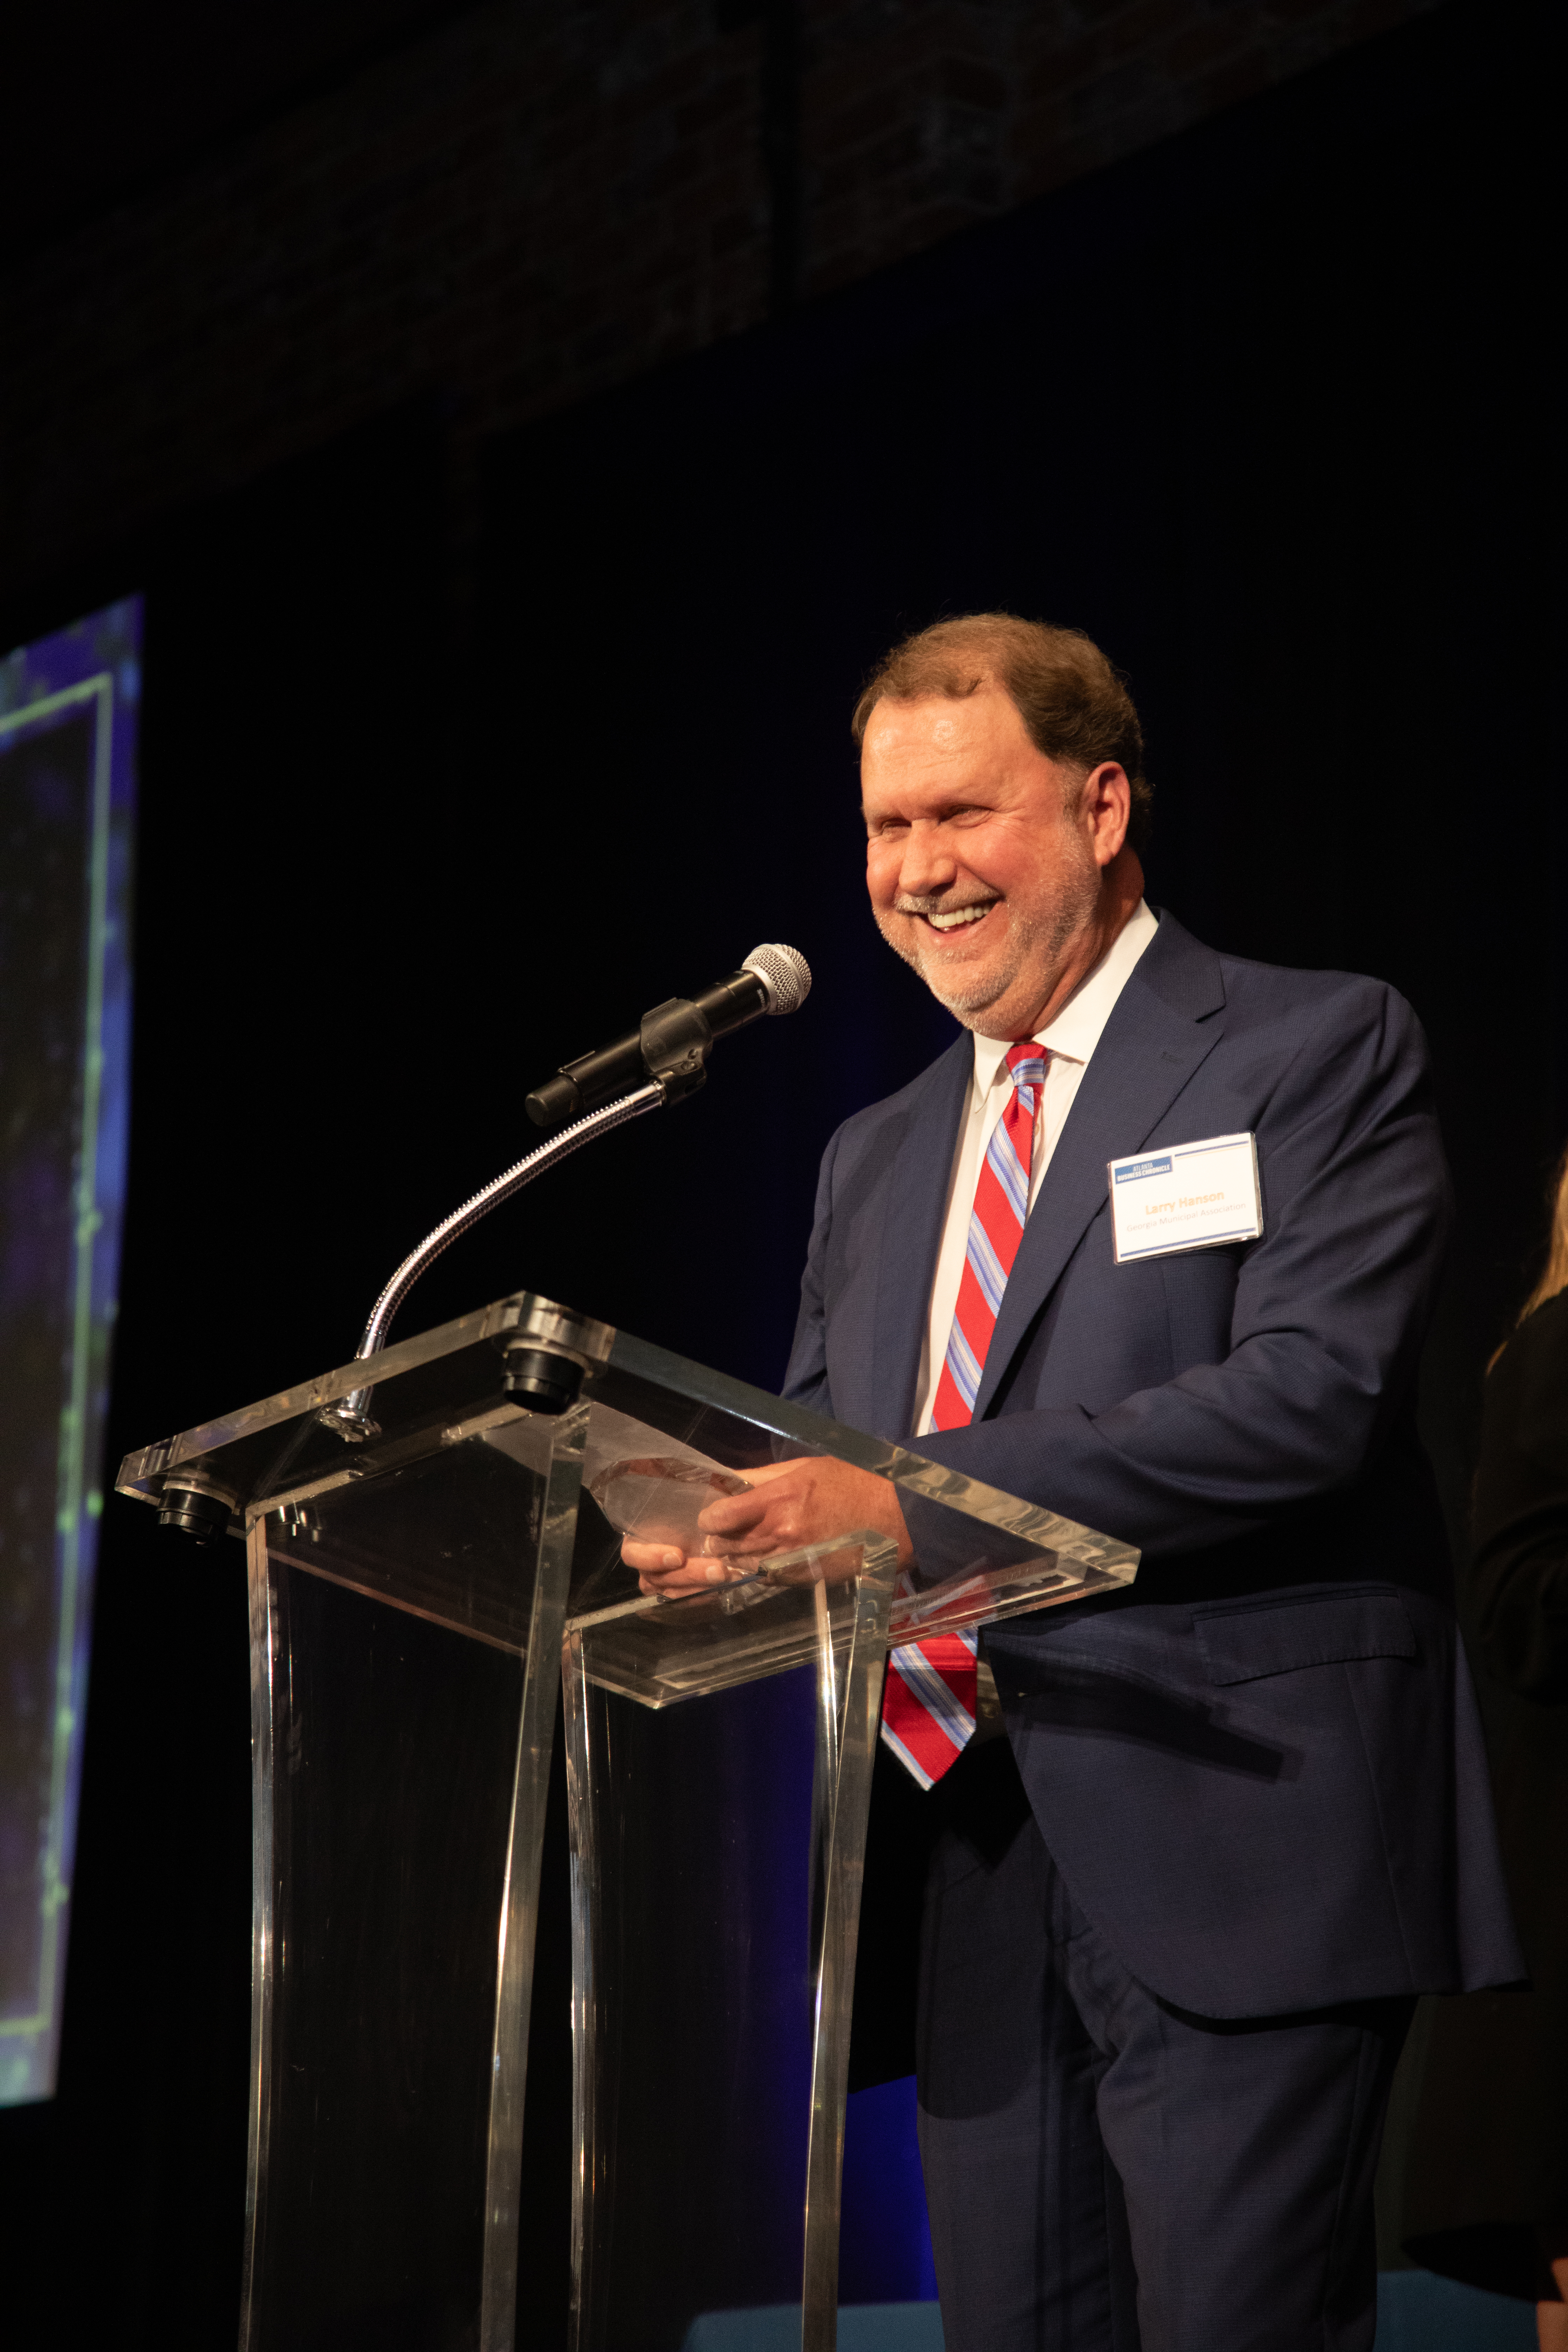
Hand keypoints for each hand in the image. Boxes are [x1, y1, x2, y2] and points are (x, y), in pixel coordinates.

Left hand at [623, 1456, 912, 1596]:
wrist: (896, 1518)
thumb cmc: (851, 1483)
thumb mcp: (804, 1467)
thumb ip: (761, 1479)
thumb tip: (725, 1481)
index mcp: (781, 1500)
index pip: (722, 1518)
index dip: (706, 1521)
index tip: (704, 1520)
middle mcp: (781, 1535)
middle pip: (723, 1550)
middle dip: (701, 1550)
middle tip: (680, 1552)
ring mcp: (791, 1562)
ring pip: (737, 1571)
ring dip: (714, 1570)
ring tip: (689, 1570)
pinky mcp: (800, 1579)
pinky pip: (760, 1582)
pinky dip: (743, 1579)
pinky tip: (731, 1576)